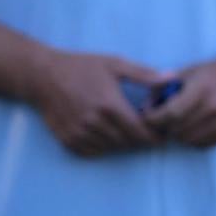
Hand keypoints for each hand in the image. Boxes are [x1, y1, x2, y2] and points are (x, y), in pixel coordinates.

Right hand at [27, 49, 164, 156]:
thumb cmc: (82, 67)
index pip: (139, 130)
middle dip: (142, 140)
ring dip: (124, 143)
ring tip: (133, 133)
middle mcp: (94, 122)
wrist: (43, 76)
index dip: (154, 136)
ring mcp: (79, 133)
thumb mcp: (116, 64)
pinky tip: (111, 135)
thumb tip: (172, 78)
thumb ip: (145, 74)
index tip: (164, 135)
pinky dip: (105, 147)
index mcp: (109, 104)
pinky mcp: (67, 139)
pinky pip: (93, 151)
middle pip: (127, 142)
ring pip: (111, 148)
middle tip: (152, 134)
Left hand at [145, 55, 215, 147]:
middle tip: (163, 119)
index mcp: (203, 88)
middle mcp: (214, 107)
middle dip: (164, 126)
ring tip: (180, 122)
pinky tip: (195, 126)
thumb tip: (145, 105)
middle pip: (176, 129)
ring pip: (188, 140)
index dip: (153, 119)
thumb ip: (165, 86)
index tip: (148, 117)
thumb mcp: (191, 71)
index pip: (170, 113)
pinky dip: (194, 138)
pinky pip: (202, 144)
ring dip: (178, 134)